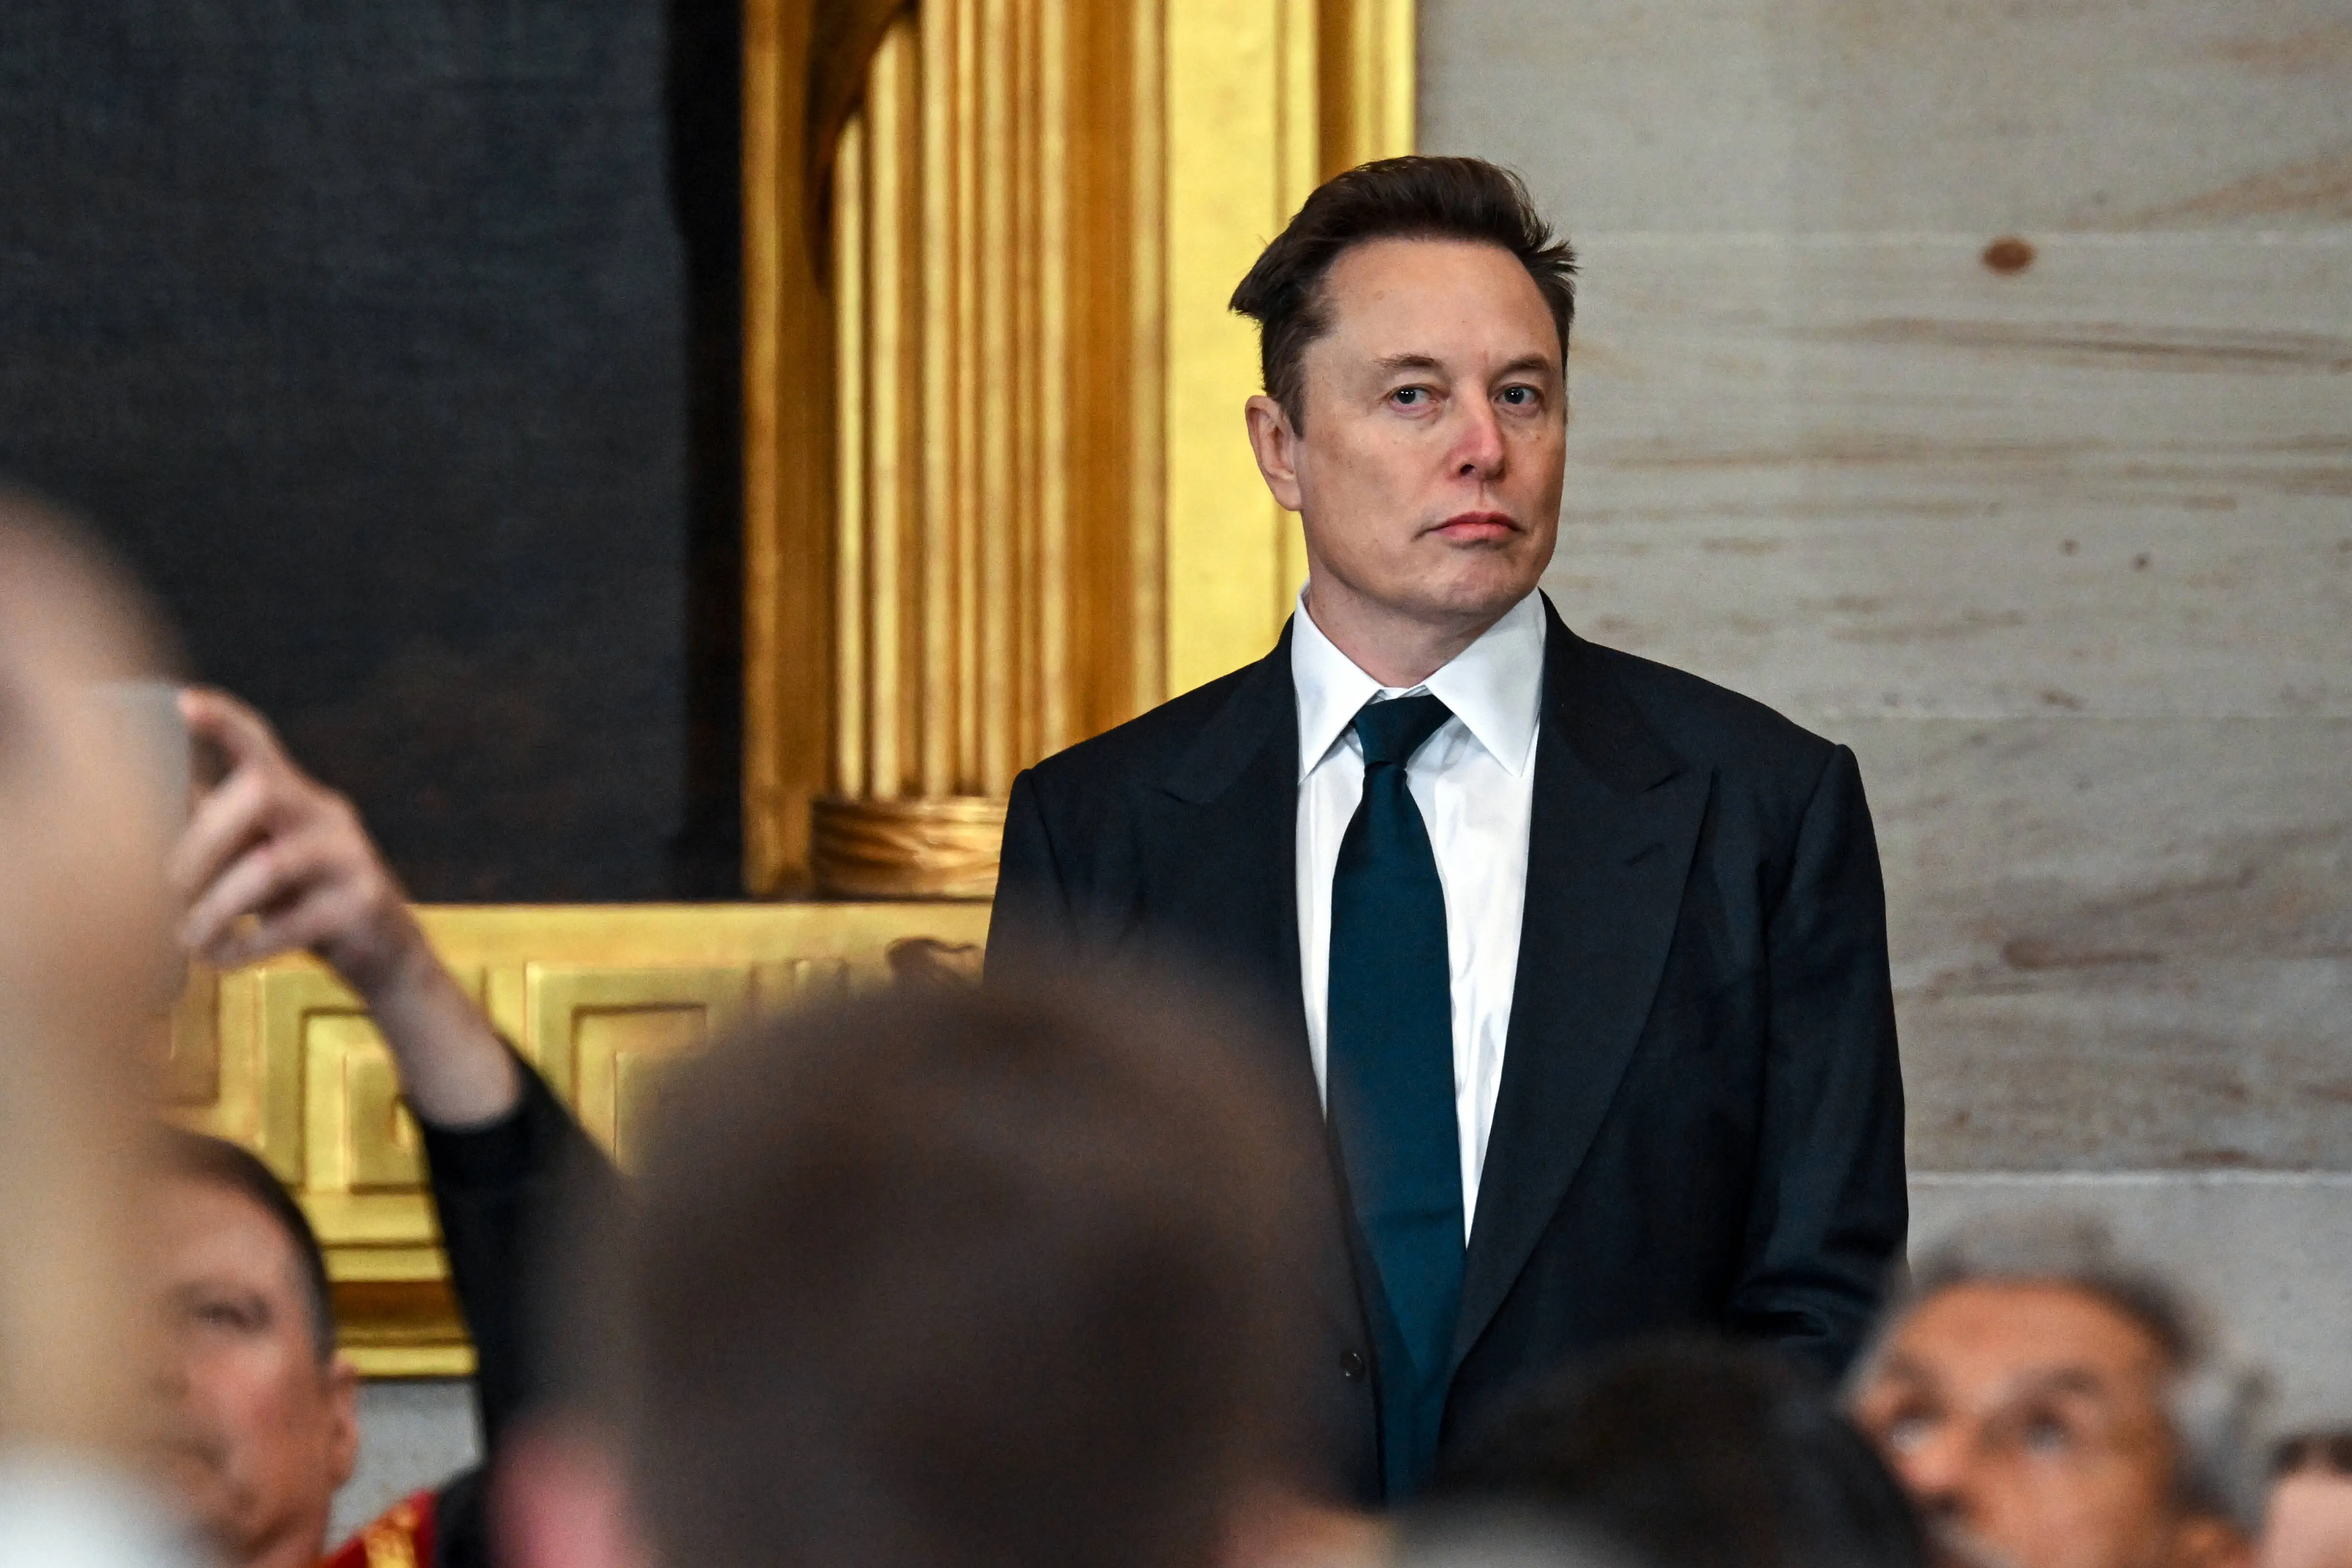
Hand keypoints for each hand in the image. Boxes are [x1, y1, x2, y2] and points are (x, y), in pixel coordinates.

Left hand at [172, 687, 421, 993]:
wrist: (388, 957)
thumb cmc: (308, 904)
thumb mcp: (265, 860)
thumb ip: (225, 834)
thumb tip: (158, 802)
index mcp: (300, 799)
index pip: (263, 746)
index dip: (225, 722)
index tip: (185, 703)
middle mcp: (329, 816)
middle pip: (260, 794)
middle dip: (202, 842)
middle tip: (171, 890)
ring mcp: (352, 858)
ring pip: (269, 864)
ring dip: (216, 908)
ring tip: (190, 940)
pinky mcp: (363, 904)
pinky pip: (293, 922)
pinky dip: (247, 945)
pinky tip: (223, 959)